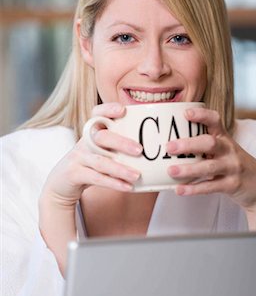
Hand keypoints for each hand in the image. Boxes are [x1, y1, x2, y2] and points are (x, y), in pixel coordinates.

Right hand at [39, 102, 141, 274]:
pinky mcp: (74, 173)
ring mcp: (78, 157)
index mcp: (92, 132)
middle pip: (102, 137)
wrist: (61, 182)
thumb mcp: (101, 150)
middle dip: (122, 143)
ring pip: (100, 161)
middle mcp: (84, 141)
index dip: (108, 109)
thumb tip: (153, 148)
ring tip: (137, 175)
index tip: (123, 110)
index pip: (97, 113)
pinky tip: (127, 187)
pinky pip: (95, 177)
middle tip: (140, 150)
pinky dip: (112, 183)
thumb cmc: (90, 164)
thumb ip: (118, 146)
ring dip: (120, 168)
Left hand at [166, 107, 255, 228]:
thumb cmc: (233, 163)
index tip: (186, 113)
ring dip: (188, 169)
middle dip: (188, 145)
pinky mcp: (232, 185)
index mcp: (224, 137)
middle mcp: (229, 150)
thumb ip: (203, 144)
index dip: (201, 115)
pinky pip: (211, 186)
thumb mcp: (224, 148)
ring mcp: (232, 167)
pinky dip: (194, 189)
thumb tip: (169, 141)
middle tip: (169, 147)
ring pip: (209, 167)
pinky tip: (179, 189)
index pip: (215, 120)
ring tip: (171, 171)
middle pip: (210, 143)